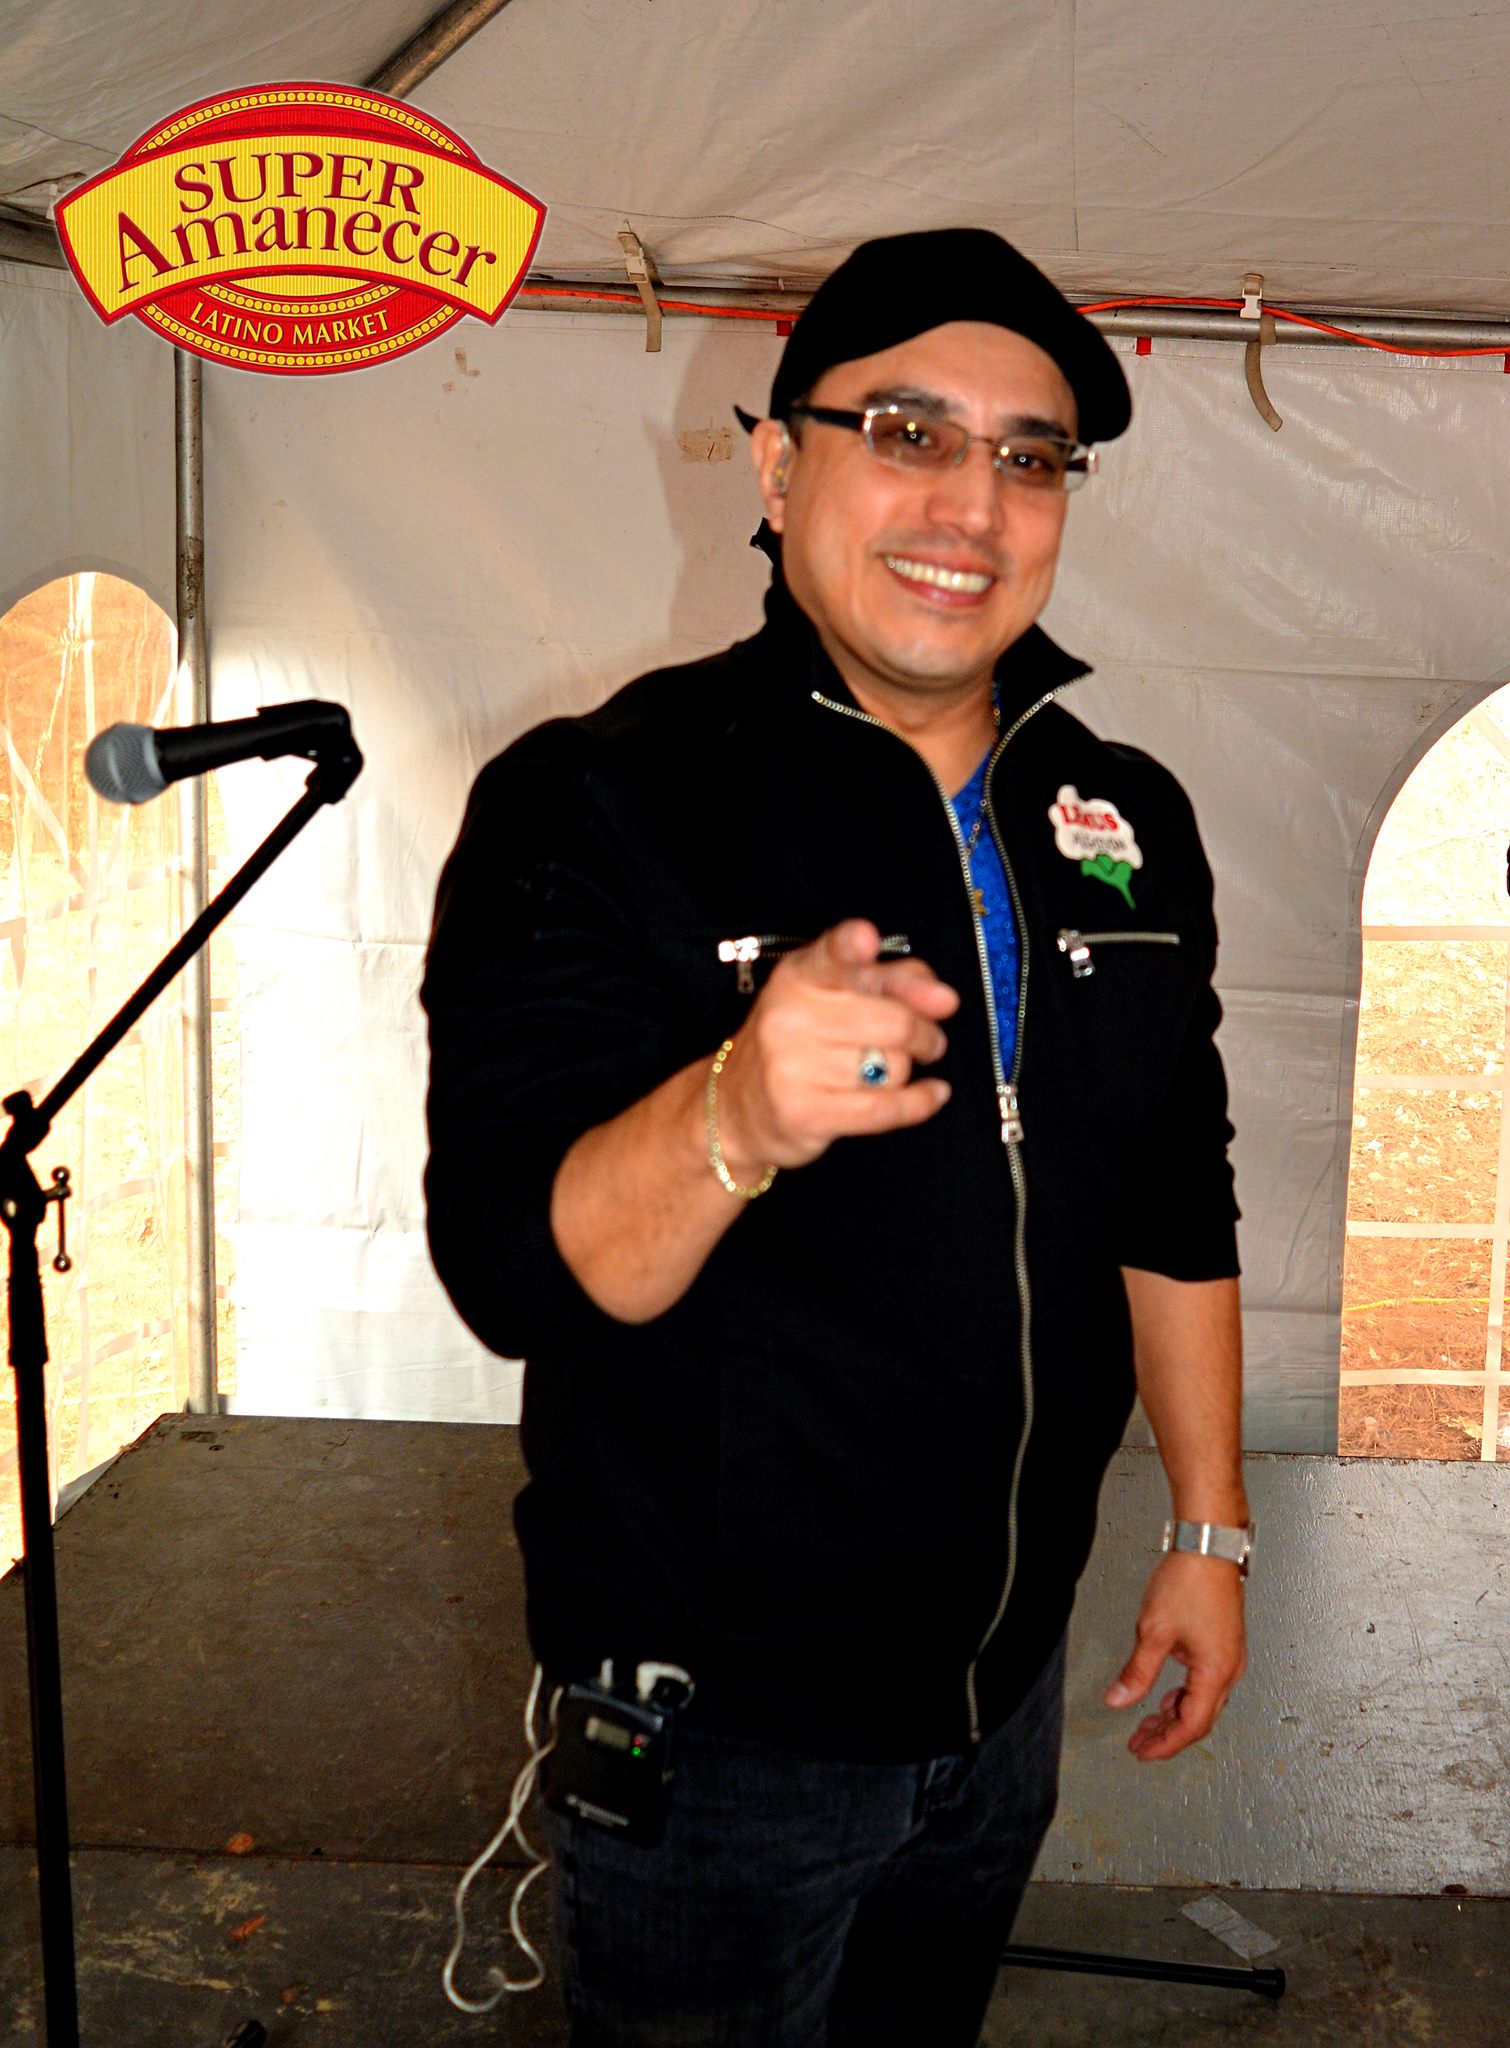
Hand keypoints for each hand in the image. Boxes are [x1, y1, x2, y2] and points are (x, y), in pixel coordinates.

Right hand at [715, 919, 958, 1173]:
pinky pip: (885, 1107)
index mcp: (798, 976)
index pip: (830, 956)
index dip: (850, 946)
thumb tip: (942, 997)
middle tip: (927, 1041)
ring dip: (905, 1071)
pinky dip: (920, 1102)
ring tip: (885, 1071)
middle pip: (895, 1022)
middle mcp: (789, 1016)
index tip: (865, 940)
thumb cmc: (800, 1044)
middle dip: (925, 1034)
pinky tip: (933, 1094)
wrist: (738, 1109)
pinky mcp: (804, 1114)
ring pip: (894, 1067)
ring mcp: (791, 1066)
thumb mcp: (834, 996)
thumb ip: (890, 980)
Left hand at [1104, 1552, 1246, 1761]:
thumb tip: (1119, 1700)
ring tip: (1147, 1723)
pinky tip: (1166, 1695)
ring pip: (1204, 1701)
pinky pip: (1207, 1683)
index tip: (1143, 1752)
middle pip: (1200, 1718)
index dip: (1166, 1744)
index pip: (1192, 1725)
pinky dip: (1185, 1695)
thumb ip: (1137, 1671)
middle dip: (1168, 1735)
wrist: (1208, 1544)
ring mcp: (1230, 1656)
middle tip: (1140, 1743)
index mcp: (1216, 1671)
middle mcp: (1230, 1668)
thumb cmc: (1190, 1579)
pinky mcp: (1225, 1643)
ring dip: (1175, 1715)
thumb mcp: (1154, 1631)